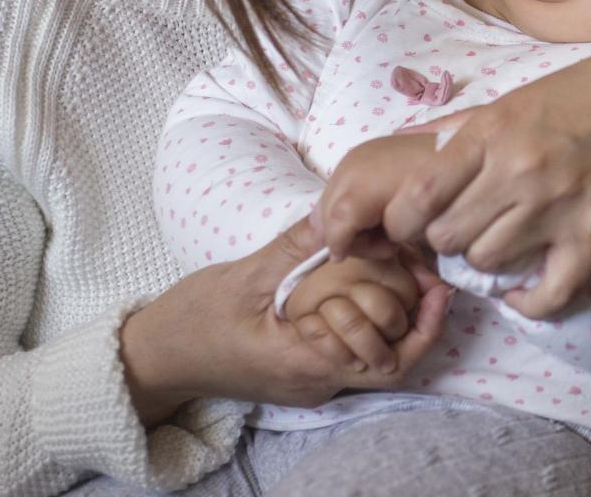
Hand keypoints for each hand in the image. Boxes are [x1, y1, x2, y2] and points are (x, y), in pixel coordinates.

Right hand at [119, 216, 451, 425]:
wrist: (154, 359)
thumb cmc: (192, 320)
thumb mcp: (244, 277)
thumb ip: (295, 248)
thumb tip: (335, 209)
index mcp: (306, 361)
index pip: (389, 359)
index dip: (421, 324)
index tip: (436, 284)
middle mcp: (316, 381)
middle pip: (392, 363)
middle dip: (418, 322)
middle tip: (429, 277)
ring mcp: (310, 382)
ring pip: (374, 360)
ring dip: (394, 322)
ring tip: (406, 278)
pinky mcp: (302, 372)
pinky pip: (351, 355)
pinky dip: (369, 325)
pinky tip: (369, 288)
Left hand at [317, 36, 590, 318]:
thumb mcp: (517, 98)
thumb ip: (462, 130)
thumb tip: (407, 148)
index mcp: (492, 131)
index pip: (416, 196)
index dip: (403, 220)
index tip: (414, 222)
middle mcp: (518, 169)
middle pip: (447, 238)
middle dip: (447, 241)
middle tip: (466, 232)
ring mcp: (559, 205)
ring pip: (488, 263)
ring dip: (490, 262)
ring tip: (504, 247)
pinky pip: (549, 294)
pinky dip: (532, 303)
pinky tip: (529, 290)